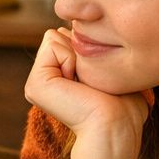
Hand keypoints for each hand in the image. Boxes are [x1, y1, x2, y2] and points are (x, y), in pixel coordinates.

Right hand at [25, 27, 153, 142]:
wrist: (116, 126)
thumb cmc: (124, 104)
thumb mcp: (111, 71)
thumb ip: (97, 52)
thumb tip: (89, 33)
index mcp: (58, 77)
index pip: (69, 35)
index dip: (90, 47)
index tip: (99, 77)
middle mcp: (44, 79)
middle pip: (60, 33)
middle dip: (82, 49)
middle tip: (92, 82)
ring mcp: (36, 82)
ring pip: (54, 35)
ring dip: (78, 54)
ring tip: (85, 84)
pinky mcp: (34, 84)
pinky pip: (52, 43)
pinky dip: (71, 58)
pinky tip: (77, 84)